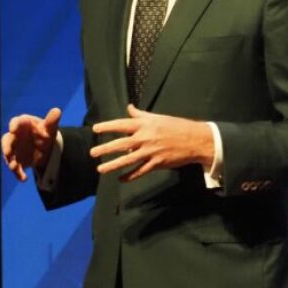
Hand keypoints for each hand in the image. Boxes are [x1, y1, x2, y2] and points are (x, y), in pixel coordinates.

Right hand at [0, 107, 60, 181]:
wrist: (46, 147)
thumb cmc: (45, 133)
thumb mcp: (50, 128)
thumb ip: (52, 120)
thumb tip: (57, 110)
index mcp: (22, 124)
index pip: (16, 122)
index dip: (14, 125)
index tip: (13, 129)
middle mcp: (15, 136)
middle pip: (7, 139)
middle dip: (6, 146)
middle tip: (8, 152)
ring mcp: (14, 149)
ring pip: (8, 155)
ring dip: (10, 161)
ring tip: (14, 167)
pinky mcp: (17, 160)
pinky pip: (15, 167)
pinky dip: (18, 173)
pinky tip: (23, 178)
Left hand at [90, 104, 213, 181]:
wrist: (195, 140)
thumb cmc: (177, 126)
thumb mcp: (158, 117)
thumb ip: (141, 114)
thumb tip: (129, 108)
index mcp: (145, 125)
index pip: (122, 125)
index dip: (108, 126)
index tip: (95, 129)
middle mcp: (146, 138)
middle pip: (121, 144)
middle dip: (105, 149)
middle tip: (92, 153)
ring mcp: (151, 152)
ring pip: (128, 160)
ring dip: (113, 165)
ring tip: (100, 169)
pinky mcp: (157, 163)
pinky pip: (140, 171)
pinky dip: (130, 176)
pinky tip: (121, 179)